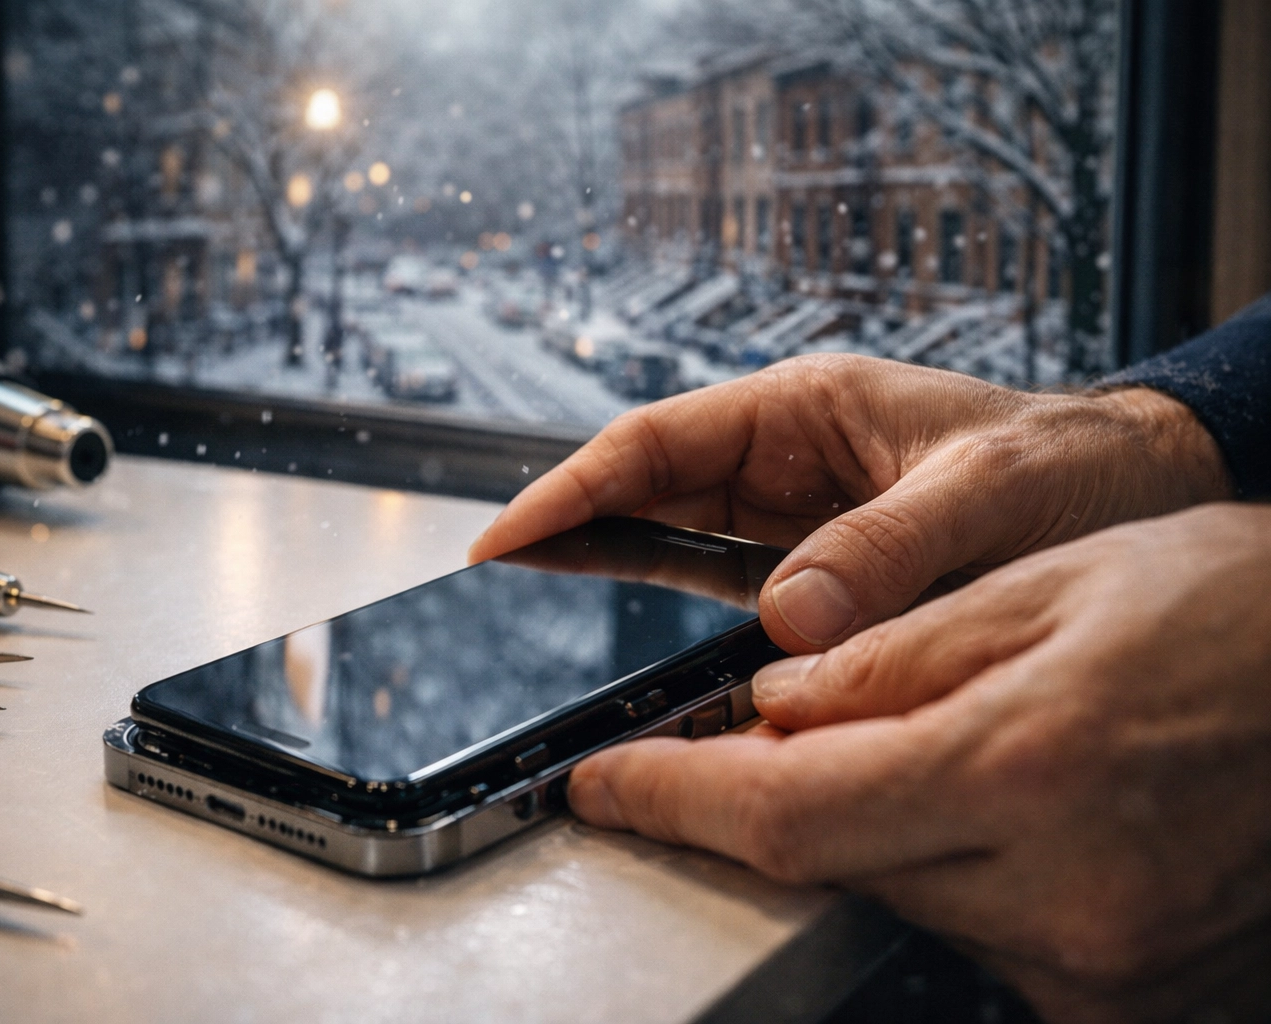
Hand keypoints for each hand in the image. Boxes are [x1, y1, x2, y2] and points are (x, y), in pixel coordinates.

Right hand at [471, 355, 1231, 652]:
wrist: (1142, 492)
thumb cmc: (1075, 464)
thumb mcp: (986, 493)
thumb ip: (888, 549)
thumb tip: (791, 619)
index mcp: (806, 409)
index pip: (659, 442)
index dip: (573, 486)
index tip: (508, 531)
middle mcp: (786, 459)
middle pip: (645, 489)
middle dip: (566, 524)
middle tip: (491, 573)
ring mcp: (793, 516)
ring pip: (670, 538)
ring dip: (600, 564)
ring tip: (523, 599)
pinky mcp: (813, 571)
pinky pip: (718, 585)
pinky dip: (665, 607)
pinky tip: (622, 635)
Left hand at [568, 505, 1270, 1020]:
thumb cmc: (1228, 615)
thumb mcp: (1041, 587)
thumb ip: (886, 658)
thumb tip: (770, 706)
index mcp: (1023, 768)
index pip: (782, 810)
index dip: (671, 798)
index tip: (601, 782)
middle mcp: (1061, 893)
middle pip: (834, 863)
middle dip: (783, 794)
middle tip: (786, 729)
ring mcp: (1099, 962)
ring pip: (902, 900)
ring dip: (880, 829)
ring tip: (949, 744)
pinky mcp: (1127, 996)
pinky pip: (983, 938)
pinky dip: (955, 873)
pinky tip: (1004, 811)